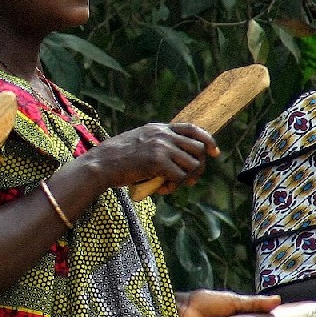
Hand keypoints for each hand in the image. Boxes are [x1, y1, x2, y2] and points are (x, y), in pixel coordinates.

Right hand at [84, 121, 215, 190]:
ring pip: (193, 164)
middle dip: (198, 166)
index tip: (214, 152)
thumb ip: (158, 146)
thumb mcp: (140, 143)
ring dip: (185, 179)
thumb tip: (181, 160)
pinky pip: (180, 177)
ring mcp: (161, 146)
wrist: (101, 164)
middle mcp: (163, 134)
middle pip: (198, 148)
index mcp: (159, 128)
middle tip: (188, 180)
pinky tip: (160, 189)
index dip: (207, 139)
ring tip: (169, 185)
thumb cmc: (117, 159)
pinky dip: (174, 187)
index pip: (192, 128)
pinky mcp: (158, 161)